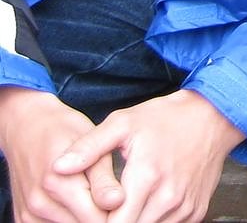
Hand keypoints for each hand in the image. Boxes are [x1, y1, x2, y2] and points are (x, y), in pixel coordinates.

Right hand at [0, 86, 120, 222]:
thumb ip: (104, 177)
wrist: (28, 128)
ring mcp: (29, 213)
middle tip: (113, 196)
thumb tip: (118, 202)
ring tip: (94, 196)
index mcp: (59, 182)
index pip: (96, 218)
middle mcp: (39, 202)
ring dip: (85, 217)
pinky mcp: (23, 218)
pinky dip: (69, 218)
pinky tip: (78, 201)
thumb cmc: (66, 131)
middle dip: (102, 216)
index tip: (129, 201)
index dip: (117, 213)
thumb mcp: (94, 144)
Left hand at [50, 90, 243, 222]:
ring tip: (127, 205)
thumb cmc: (167, 118)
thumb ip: (89, 147)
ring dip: (134, 222)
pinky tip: (146, 206)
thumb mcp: (124, 123)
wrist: (213, 117)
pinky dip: (153, 222)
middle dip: (113, 222)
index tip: (91, 211)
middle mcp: (167, 197)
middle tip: (107, 209)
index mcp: (146, 177)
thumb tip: (58, 168)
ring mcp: (184, 207)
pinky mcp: (196, 211)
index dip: (96, 221)